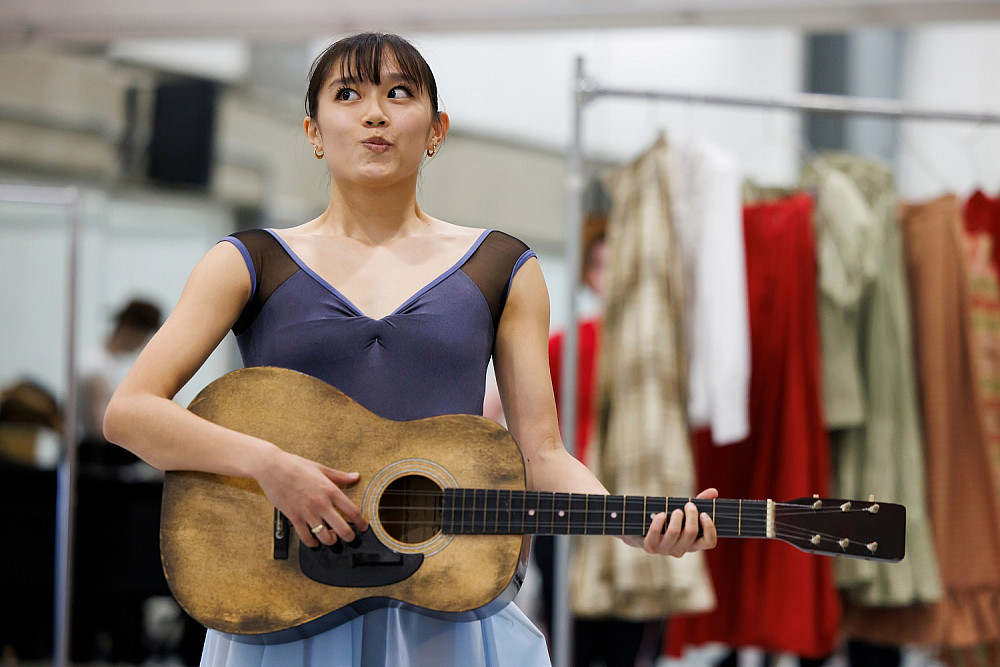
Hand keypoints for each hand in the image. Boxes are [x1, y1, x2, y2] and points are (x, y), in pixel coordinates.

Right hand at [254, 448, 368, 547]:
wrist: (272, 467)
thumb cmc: (295, 466)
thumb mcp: (321, 468)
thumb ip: (340, 476)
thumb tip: (356, 476)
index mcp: (330, 490)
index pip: (352, 511)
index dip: (361, 523)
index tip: (363, 527)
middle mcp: (321, 503)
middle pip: (342, 529)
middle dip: (350, 537)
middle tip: (351, 538)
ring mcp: (307, 512)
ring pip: (325, 537)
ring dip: (331, 541)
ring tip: (332, 538)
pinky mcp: (294, 518)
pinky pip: (306, 537)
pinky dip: (312, 543)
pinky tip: (315, 541)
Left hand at [624, 487, 718, 556]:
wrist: (640, 530)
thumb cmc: (666, 520)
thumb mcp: (683, 511)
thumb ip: (699, 502)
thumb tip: (714, 491)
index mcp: (692, 544)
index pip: (709, 542)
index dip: (710, 528)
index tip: (704, 514)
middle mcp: (680, 550)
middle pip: (691, 533)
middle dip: (691, 515)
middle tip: (689, 505)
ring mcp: (664, 550)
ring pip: (675, 532)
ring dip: (677, 517)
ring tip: (676, 510)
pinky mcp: (649, 547)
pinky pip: (655, 533)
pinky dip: (659, 521)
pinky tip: (661, 514)